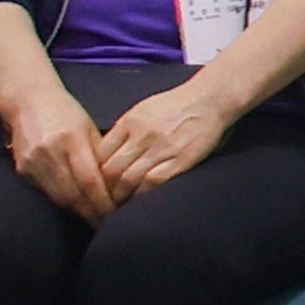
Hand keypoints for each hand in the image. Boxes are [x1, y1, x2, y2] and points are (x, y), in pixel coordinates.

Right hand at [4, 87, 117, 221]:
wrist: (27, 101)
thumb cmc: (65, 112)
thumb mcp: (89, 127)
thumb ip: (100, 155)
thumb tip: (117, 183)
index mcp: (71, 139)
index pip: (90, 180)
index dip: (103, 200)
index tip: (117, 213)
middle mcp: (49, 153)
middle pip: (73, 194)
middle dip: (92, 211)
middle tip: (108, 223)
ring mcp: (33, 162)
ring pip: (58, 197)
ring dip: (78, 210)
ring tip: (95, 218)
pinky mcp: (22, 169)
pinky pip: (46, 191)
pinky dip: (62, 200)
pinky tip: (75, 205)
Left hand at [96, 80, 233, 197]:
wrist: (211, 99)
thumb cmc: (178, 103)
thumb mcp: (145, 109)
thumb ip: (125, 129)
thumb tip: (107, 150)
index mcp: (131, 121)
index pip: (100, 153)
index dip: (93, 171)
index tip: (94, 182)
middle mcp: (143, 135)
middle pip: (111, 169)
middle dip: (103, 188)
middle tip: (102, 200)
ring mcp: (162, 148)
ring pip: (129, 179)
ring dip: (120, 196)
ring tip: (118, 205)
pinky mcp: (181, 159)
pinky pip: (154, 182)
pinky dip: (142, 194)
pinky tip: (140, 199)